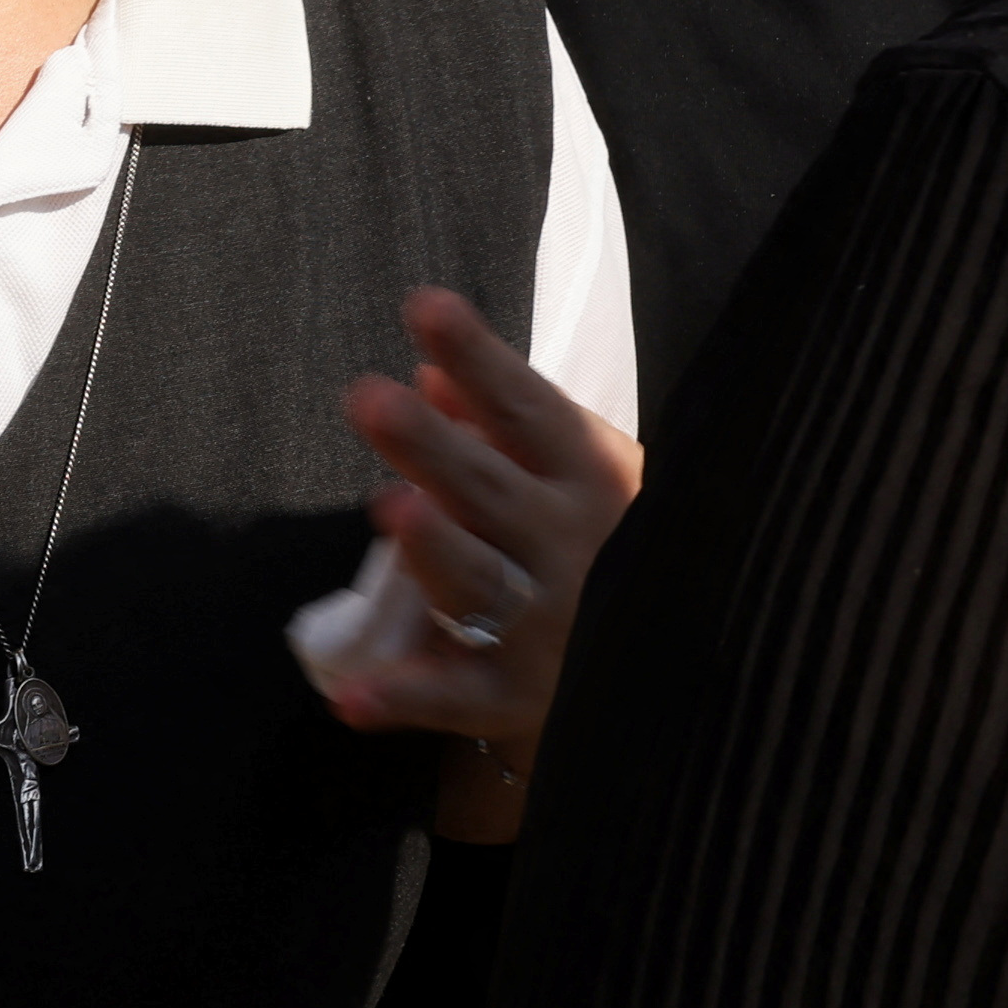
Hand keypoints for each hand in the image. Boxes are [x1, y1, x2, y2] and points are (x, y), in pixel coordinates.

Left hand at [315, 288, 640, 773]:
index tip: (425, 306)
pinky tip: (350, 701)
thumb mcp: (565, 470)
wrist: (658, 671)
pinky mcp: (512, 695)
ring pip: (481, 584)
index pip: (526, 407)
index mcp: (584, 475)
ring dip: (437, 551)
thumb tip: (429, 370)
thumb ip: (496, 420)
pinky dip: (405, 699)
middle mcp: (568, 545)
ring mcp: (546, 624)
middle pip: (490, 488)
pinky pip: (453, 697)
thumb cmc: (591, 537)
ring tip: (394, 510)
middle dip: (433, 445)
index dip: (480, 358)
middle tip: (370, 397)